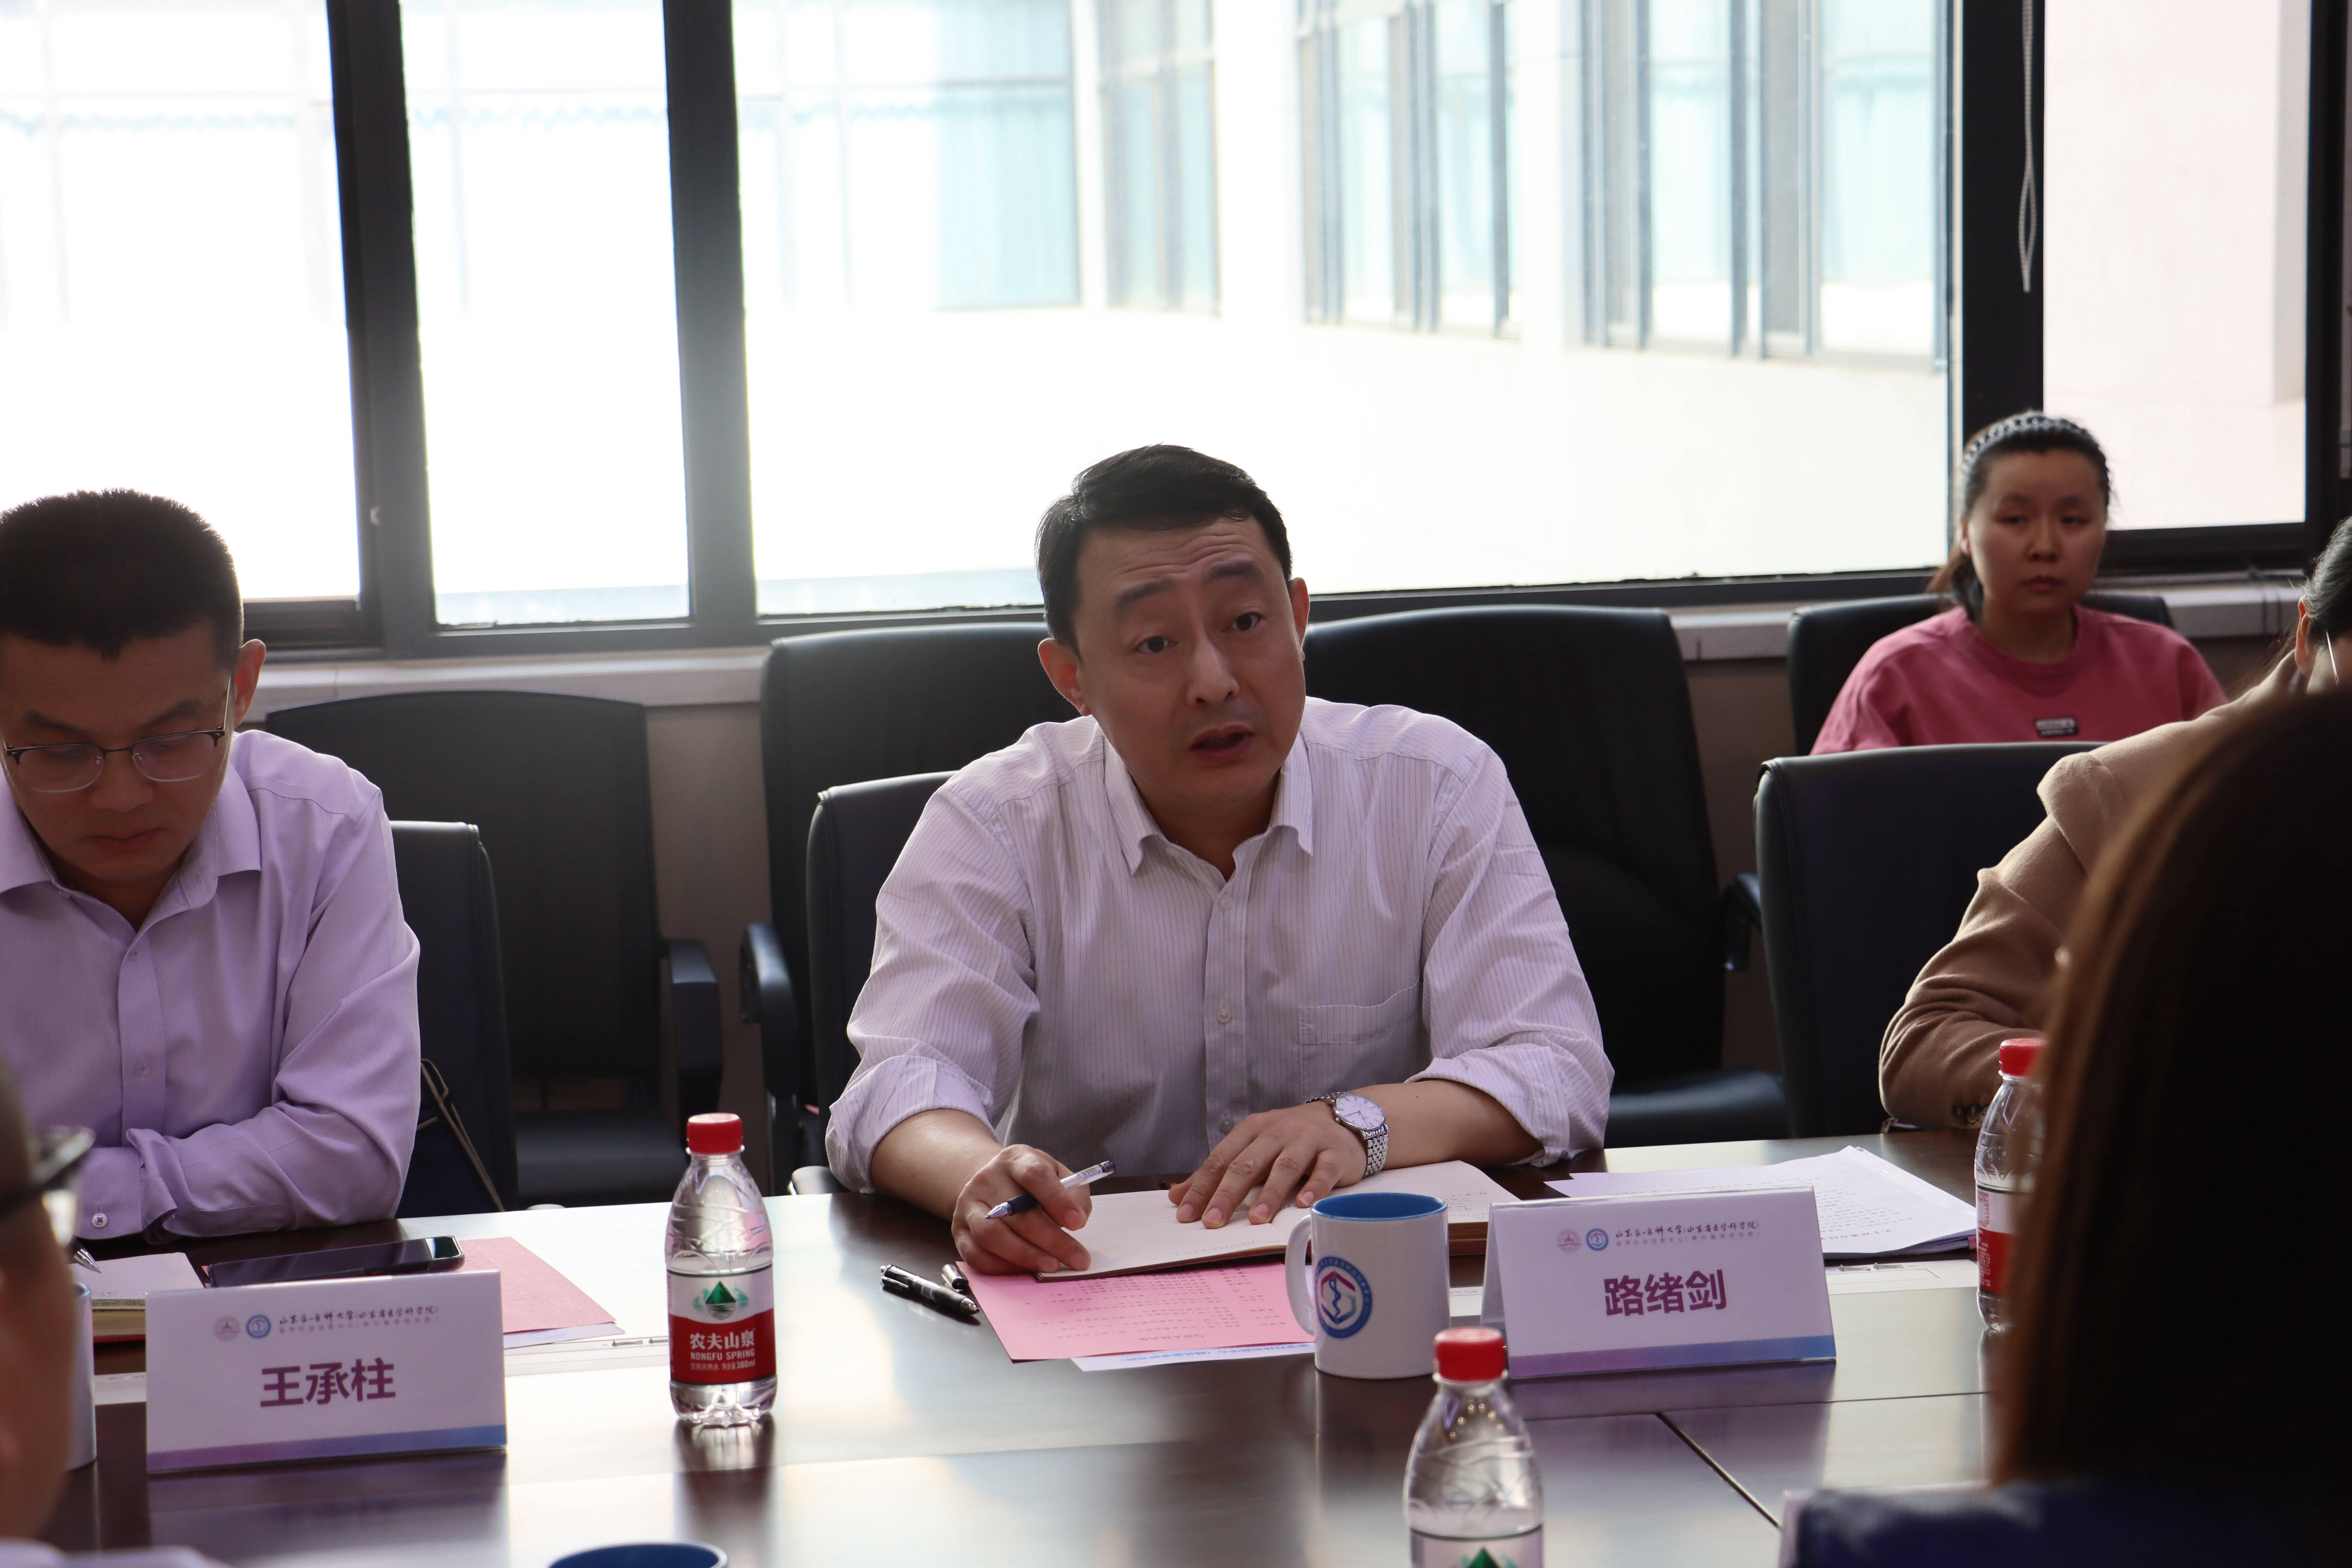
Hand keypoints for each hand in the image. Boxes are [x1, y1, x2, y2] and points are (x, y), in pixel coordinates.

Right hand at [950, 1145, 1093, 1275]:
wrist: (991, 1183)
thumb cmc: (1032, 1184)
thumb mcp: (1057, 1175)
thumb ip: (1074, 1194)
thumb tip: (1078, 1219)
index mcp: (1015, 1159)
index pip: (1034, 1174)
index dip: (1057, 1200)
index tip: (1077, 1223)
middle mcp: (987, 1179)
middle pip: (1016, 1212)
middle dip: (1051, 1240)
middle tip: (1077, 1259)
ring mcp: (968, 1204)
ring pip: (992, 1235)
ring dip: (1025, 1255)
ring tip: (1052, 1266)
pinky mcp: (958, 1229)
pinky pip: (975, 1254)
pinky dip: (1002, 1267)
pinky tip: (1025, 1269)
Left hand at [1170, 1102, 1365, 1228]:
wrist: (1343, 1120)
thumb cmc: (1289, 1140)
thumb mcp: (1252, 1148)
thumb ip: (1218, 1172)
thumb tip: (1178, 1197)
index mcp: (1251, 1130)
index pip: (1221, 1159)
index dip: (1202, 1187)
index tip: (1186, 1214)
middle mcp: (1277, 1131)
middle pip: (1248, 1163)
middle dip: (1227, 1193)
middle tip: (1212, 1221)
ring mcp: (1307, 1141)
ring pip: (1285, 1167)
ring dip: (1270, 1194)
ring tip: (1256, 1219)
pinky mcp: (1335, 1153)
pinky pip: (1324, 1171)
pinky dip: (1314, 1187)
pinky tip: (1303, 1204)